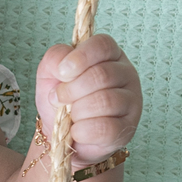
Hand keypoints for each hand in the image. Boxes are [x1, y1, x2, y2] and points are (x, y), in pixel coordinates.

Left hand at [34, 34, 141, 163]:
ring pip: (106, 101)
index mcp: (109, 56)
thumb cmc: (61, 101)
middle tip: (59, 100)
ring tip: (70, 117)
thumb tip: (64, 63)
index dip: (81, 57)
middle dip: (72, 90)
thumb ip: (55, 58)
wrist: (63, 137)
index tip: (62, 72)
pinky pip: (107, 128)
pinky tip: (76, 131)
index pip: (103, 45)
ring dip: (78, 111)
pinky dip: (83, 131)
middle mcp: (125, 74)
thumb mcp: (50, 75)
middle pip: (102, 74)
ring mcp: (131, 101)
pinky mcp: (127, 127)